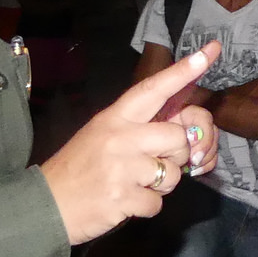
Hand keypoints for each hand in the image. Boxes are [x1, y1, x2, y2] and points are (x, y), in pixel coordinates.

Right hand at [39, 43, 218, 244]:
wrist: (45, 205)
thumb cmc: (80, 168)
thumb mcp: (101, 135)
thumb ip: (139, 129)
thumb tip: (185, 132)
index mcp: (114, 117)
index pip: (154, 88)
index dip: (184, 70)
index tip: (212, 51)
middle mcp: (119, 137)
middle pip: (178, 137)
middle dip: (177, 154)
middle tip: (155, 163)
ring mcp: (121, 168)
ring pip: (172, 173)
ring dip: (161, 184)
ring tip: (134, 183)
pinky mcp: (123, 198)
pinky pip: (158, 202)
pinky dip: (146, 206)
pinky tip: (125, 201)